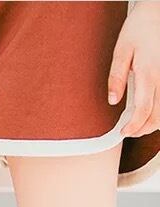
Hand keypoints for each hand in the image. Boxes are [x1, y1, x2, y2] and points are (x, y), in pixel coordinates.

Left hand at [108, 1, 159, 137]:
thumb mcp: (122, 50)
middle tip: (131, 131)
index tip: (123, 132)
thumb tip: (113, 100)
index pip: (144, 110)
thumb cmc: (140, 26)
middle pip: (159, 115)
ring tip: (140, 124)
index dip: (134, 127)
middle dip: (144, 129)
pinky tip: (152, 110)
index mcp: (148, 73)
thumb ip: (116, 77)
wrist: (159, 10)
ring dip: (155, 121)